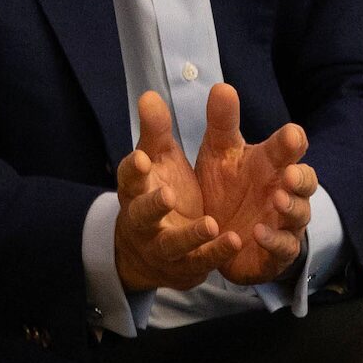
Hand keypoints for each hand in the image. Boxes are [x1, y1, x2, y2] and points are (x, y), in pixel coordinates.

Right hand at [114, 92, 242, 292]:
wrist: (152, 252)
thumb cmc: (158, 192)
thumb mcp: (158, 161)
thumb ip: (156, 131)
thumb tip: (148, 95)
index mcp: (135, 191)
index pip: (128, 179)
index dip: (132, 170)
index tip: (141, 158)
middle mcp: (143, 221)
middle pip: (141, 214)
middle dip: (153, 205)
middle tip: (168, 194)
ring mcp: (162, 248)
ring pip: (171, 244)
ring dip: (190, 236)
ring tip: (211, 223)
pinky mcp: (184, 268)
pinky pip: (200, 263)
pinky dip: (215, 254)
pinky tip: (235, 240)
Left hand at [194, 83, 316, 284]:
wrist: (221, 234)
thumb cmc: (227, 185)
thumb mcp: (219, 152)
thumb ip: (221, 122)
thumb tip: (221, 85)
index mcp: (270, 163)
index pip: (289, 148)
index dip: (292, 141)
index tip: (291, 134)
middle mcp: (284, 190)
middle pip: (304, 180)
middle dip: (300, 176)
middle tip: (289, 172)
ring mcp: (284, 221)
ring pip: (299, 213)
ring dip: (291, 207)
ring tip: (277, 199)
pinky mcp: (276, 251)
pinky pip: (283, 247)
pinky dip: (274, 240)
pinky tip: (259, 233)